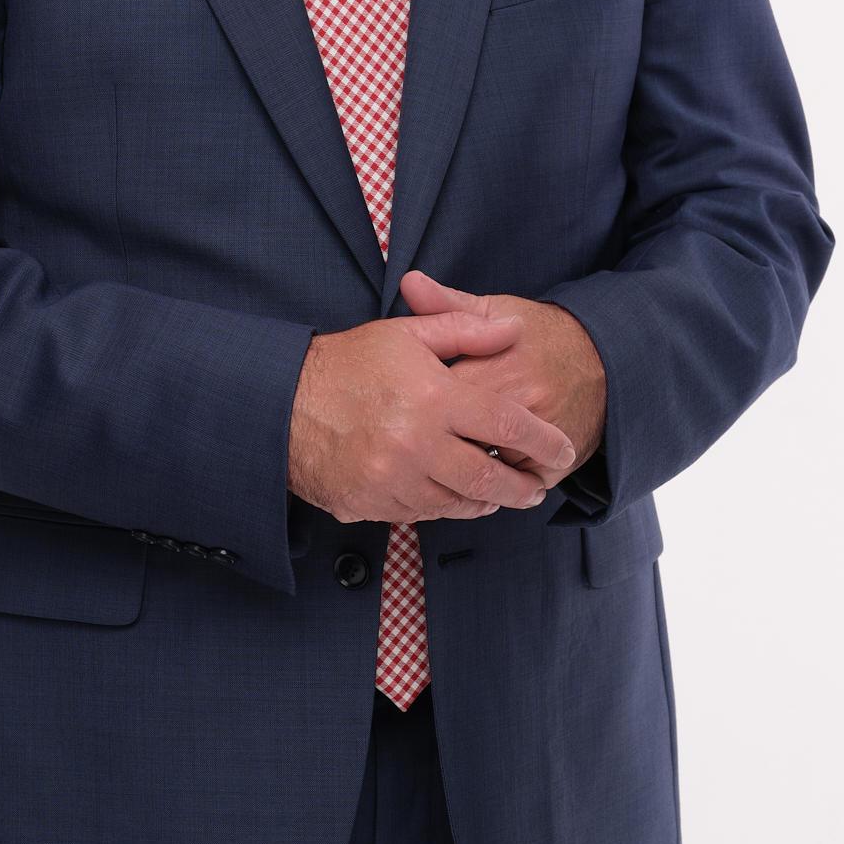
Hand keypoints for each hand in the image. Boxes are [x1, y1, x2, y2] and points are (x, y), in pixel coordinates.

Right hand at [287, 308, 575, 526]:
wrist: (279, 404)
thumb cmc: (346, 363)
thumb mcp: (405, 334)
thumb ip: (465, 330)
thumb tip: (515, 328)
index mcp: (434, 399)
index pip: (508, 427)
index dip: (545, 443)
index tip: (564, 452)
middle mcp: (418, 445)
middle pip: (491, 479)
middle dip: (524, 488)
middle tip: (539, 487)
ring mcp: (393, 480)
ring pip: (459, 504)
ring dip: (487, 502)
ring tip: (503, 496)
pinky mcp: (370, 503)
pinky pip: (422, 514)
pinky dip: (446, 508)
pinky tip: (457, 499)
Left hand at [398, 271, 608, 484]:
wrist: (610, 360)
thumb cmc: (543, 335)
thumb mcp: (498, 310)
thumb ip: (449, 307)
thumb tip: (409, 283)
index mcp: (494, 368)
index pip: (436, 401)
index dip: (416, 408)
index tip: (407, 408)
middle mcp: (517, 405)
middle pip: (452, 442)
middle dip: (432, 446)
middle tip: (419, 441)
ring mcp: (537, 439)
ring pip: (478, 471)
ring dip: (460, 470)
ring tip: (447, 458)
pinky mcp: (552, 466)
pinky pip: (508, 488)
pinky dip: (492, 485)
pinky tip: (484, 469)